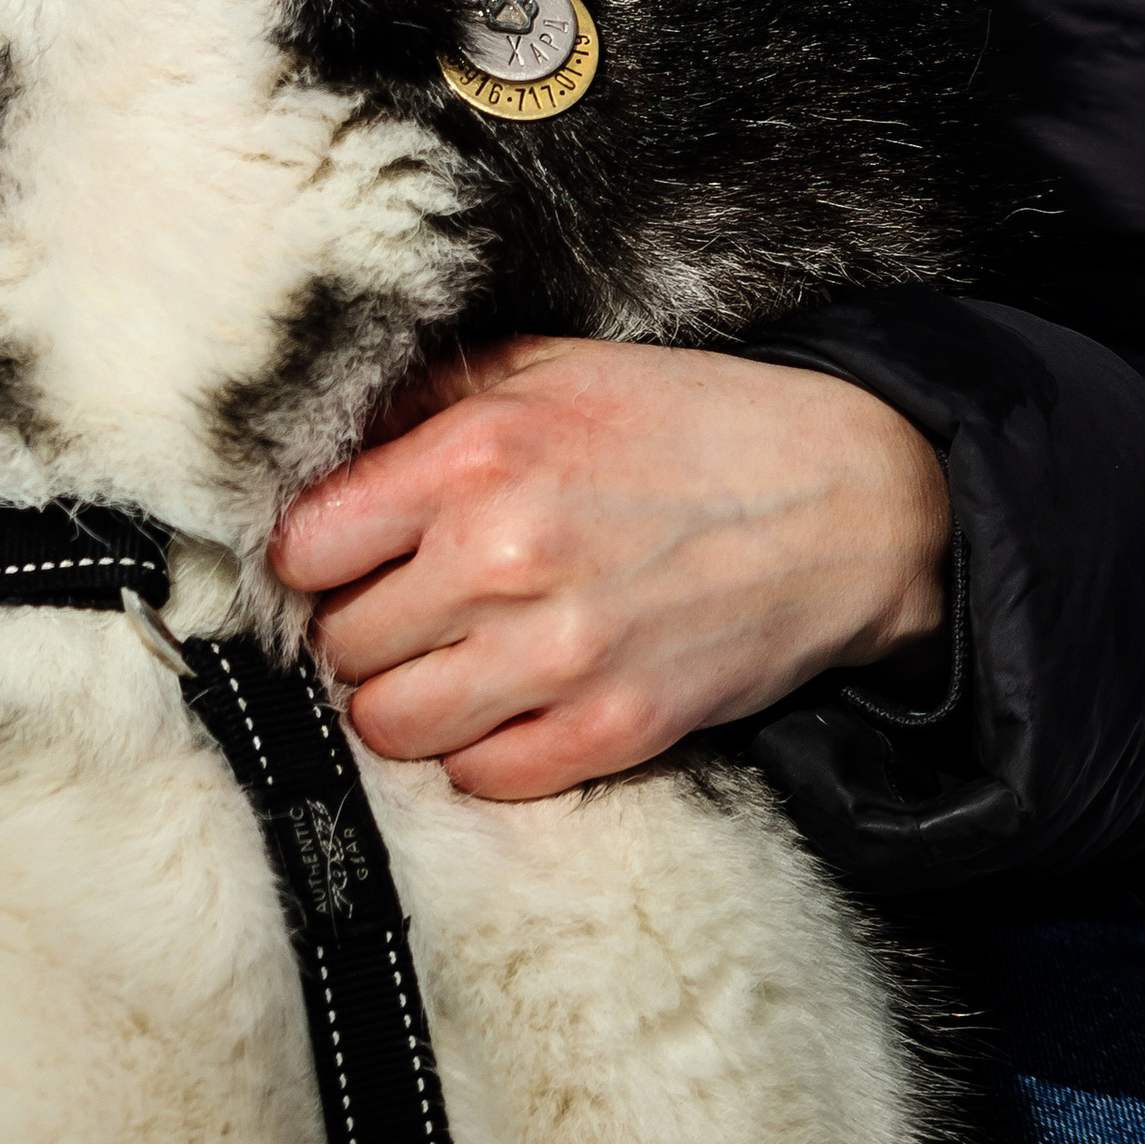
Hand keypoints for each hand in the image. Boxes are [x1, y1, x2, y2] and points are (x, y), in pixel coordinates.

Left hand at [270, 336, 949, 801]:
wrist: (839, 499)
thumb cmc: (679, 423)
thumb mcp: (543, 365)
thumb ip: (424, 400)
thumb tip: (319, 445)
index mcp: (475, 451)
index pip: (305, 543)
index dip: (306, 557)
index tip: (329, 560)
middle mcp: (503, 554)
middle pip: (340, 640)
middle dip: (354, 628)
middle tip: (394, 610)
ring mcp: (561, 651)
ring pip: (391, 724)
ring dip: (399, 701)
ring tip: (437, 664)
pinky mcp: (617, 728)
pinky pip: (482, 778)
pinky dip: (477, 752)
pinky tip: (504, 704)